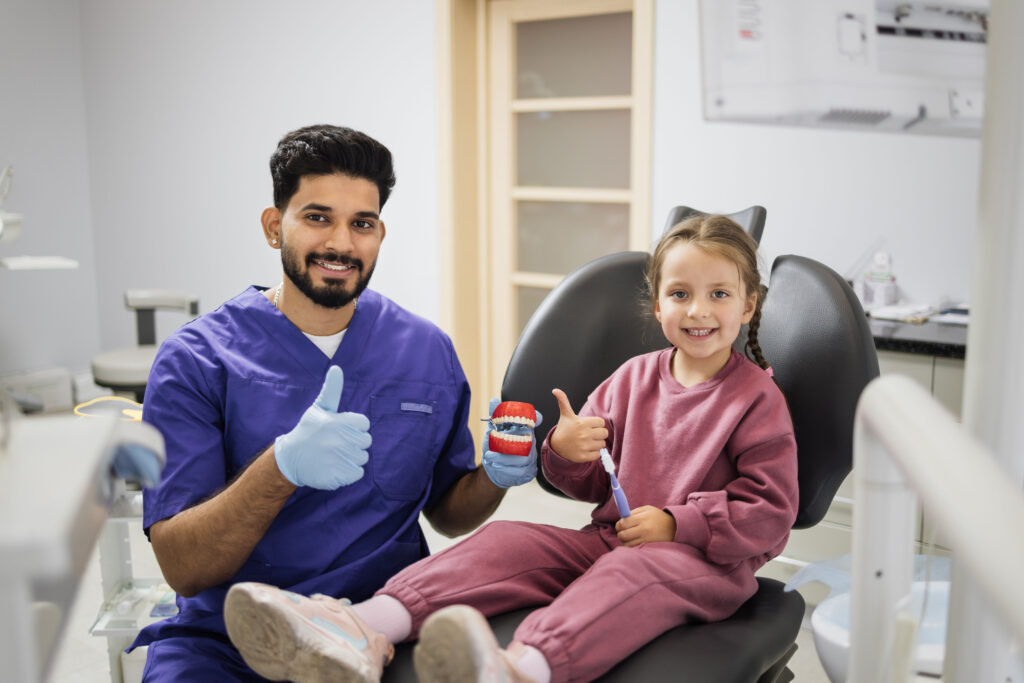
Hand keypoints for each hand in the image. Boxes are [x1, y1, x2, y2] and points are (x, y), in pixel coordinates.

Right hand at [274, 366, 370, 489]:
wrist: (291, 458)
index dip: (354, 427)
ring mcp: (340, 458)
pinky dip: (348, 473)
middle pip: (366, 442)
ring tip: (333, 456)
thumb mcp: (319, 408)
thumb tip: (336, 368)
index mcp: (339, 421)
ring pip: (362, 458)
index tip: (340, 429)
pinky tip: (334, 467)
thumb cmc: (309, 430)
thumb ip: (332, 389)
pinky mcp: (339, 476)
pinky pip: (357, 473)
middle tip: (336, 444)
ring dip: (351, 458)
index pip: (364, 424)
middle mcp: (340, 439)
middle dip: (354, 443)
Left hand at [481, 398, 542, 487]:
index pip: (534, 422)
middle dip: (508, 444)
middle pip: (527, 442)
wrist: (496, 468)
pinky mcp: (528, 472)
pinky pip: (521, 471)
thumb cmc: (496, 447)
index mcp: (524, 430)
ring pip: (523, 458)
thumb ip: (494, 416)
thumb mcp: (493, 431)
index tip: (535, 416)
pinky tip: (496, 466)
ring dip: (504, 459)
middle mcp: (531, 443)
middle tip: (491, 445)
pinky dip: (507, 469)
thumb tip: (494, 401)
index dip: (536, 418)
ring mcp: (531, 458)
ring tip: (490, 457)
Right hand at [548, 388, 607, 462]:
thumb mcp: (565, 414)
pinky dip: (594, 453)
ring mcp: (584, 446)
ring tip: (587, 442)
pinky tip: (586, 449)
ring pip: (602, 444)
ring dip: (597, 443)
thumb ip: (564, 401)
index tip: (589, 426)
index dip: (597, 424)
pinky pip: (598, 455)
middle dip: (599, 434)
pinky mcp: (583, 457)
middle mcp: (584, 435)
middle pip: (604, 433)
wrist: (556, 446)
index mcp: (582, 423)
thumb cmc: (564, 428)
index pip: (602, 422)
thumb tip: (555, 390)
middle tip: (590, 434)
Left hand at [615, 506, 676, 546]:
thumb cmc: (658, 517)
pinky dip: (631, 546)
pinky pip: (633, 549)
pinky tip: (635, 542)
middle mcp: (644, 529)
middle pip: (623, 535)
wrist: (675, 528)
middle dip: (620, 533)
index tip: (620, 525)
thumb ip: (633, 513)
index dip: (618, 525)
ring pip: (626, 544)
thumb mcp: (647, 510)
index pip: (623, 523)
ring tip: (629, 537)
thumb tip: (620, 518)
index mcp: (643, 518)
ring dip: (624, 541)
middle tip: (622, 532)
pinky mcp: (649, 547)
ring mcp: (647, 540)